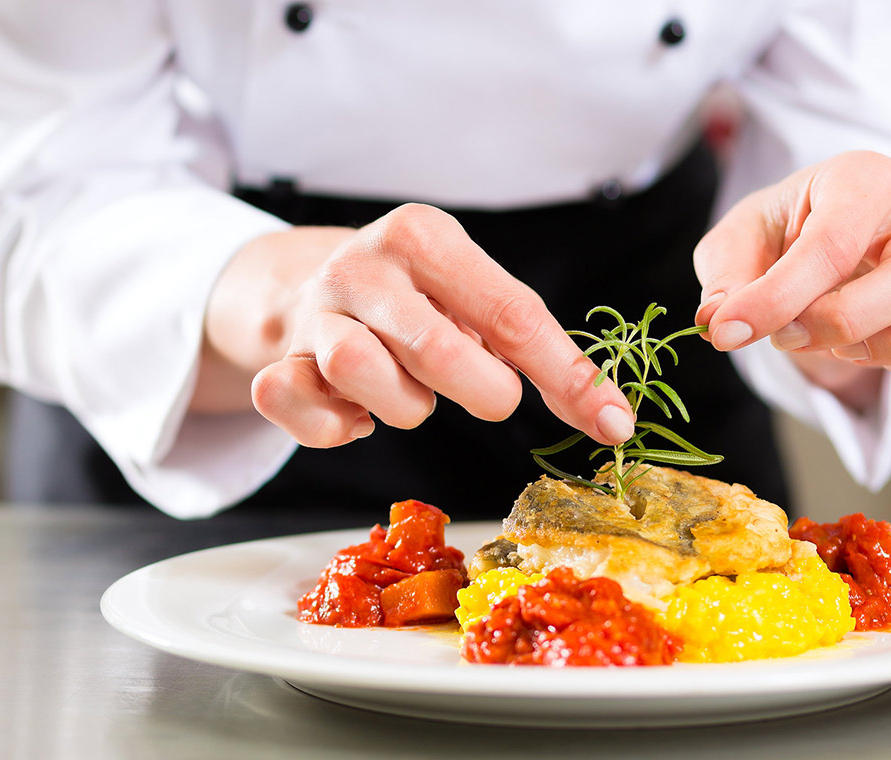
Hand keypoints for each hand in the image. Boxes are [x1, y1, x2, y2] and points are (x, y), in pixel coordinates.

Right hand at [204, 204, 634, 447]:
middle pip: (435, 348)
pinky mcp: (277, 357)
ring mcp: (314, 311)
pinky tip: (356, 416)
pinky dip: (331, 427)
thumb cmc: (417, 299)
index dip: (565, 376)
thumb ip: (538, 348)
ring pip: (359, 372)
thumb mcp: (478, 298)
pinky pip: (290, 401)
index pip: (510, 312)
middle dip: (480, 391)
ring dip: (402, 408)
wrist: (310, 283)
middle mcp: (362, 264)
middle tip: (489, 396)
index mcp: (423, 235)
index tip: (610, 423)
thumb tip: (612, 418)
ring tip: (411, 394)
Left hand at [693, 151, 890, 405]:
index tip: (729, 331)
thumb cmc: (780, 238)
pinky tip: (888, 361)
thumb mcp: (734, 246)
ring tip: (840, 345)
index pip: (833, 243)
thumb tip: (719, 323)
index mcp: (862, 179)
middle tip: (789, 335)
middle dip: (843, 323)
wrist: (817, 247)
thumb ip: (724, 281)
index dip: (777, 299)